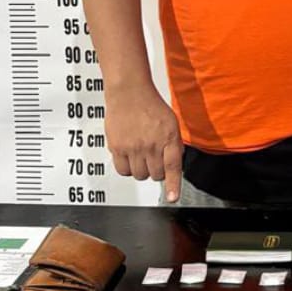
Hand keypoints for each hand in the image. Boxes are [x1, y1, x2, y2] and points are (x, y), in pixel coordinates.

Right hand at [105, 85, 182, 201]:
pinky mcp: (117, 147)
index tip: (173, 198)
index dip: (174, 185)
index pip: (172, 166)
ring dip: (142, 169)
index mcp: (168, 137)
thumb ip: (173, 145)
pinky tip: (129, 156)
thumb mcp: (171, 123)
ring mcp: (133, 146)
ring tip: (141, 154)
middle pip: (156, 175)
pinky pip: (123, 171)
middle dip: (157, 170)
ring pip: (140, 175)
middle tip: (153, 158)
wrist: (129, 92)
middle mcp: (151, 143)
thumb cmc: (150, 105)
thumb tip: (173, 167)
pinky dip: (127, 168)